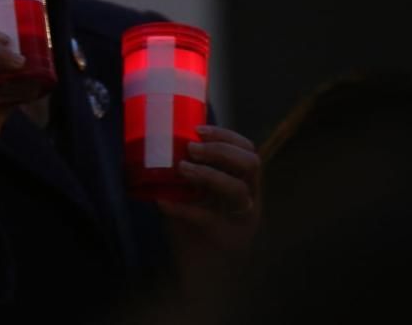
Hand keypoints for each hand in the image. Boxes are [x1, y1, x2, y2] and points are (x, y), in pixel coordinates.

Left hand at [159, 125, 260, 253]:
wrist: (196, 280)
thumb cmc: (193, 235)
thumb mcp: (194, 199)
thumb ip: (188, 178)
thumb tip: (160, 146)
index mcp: (247, 188)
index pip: (249, 153)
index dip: (227, 136)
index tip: (198, 130)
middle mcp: (251, 203)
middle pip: (251, 164)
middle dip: (221, 150)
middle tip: (191, 148)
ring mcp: (242, 223)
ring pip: (237, 190)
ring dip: (208, 174)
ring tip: (181, 168)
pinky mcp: (226, 242)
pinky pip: (206, 218)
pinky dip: (181, 207)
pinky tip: (161, 201)